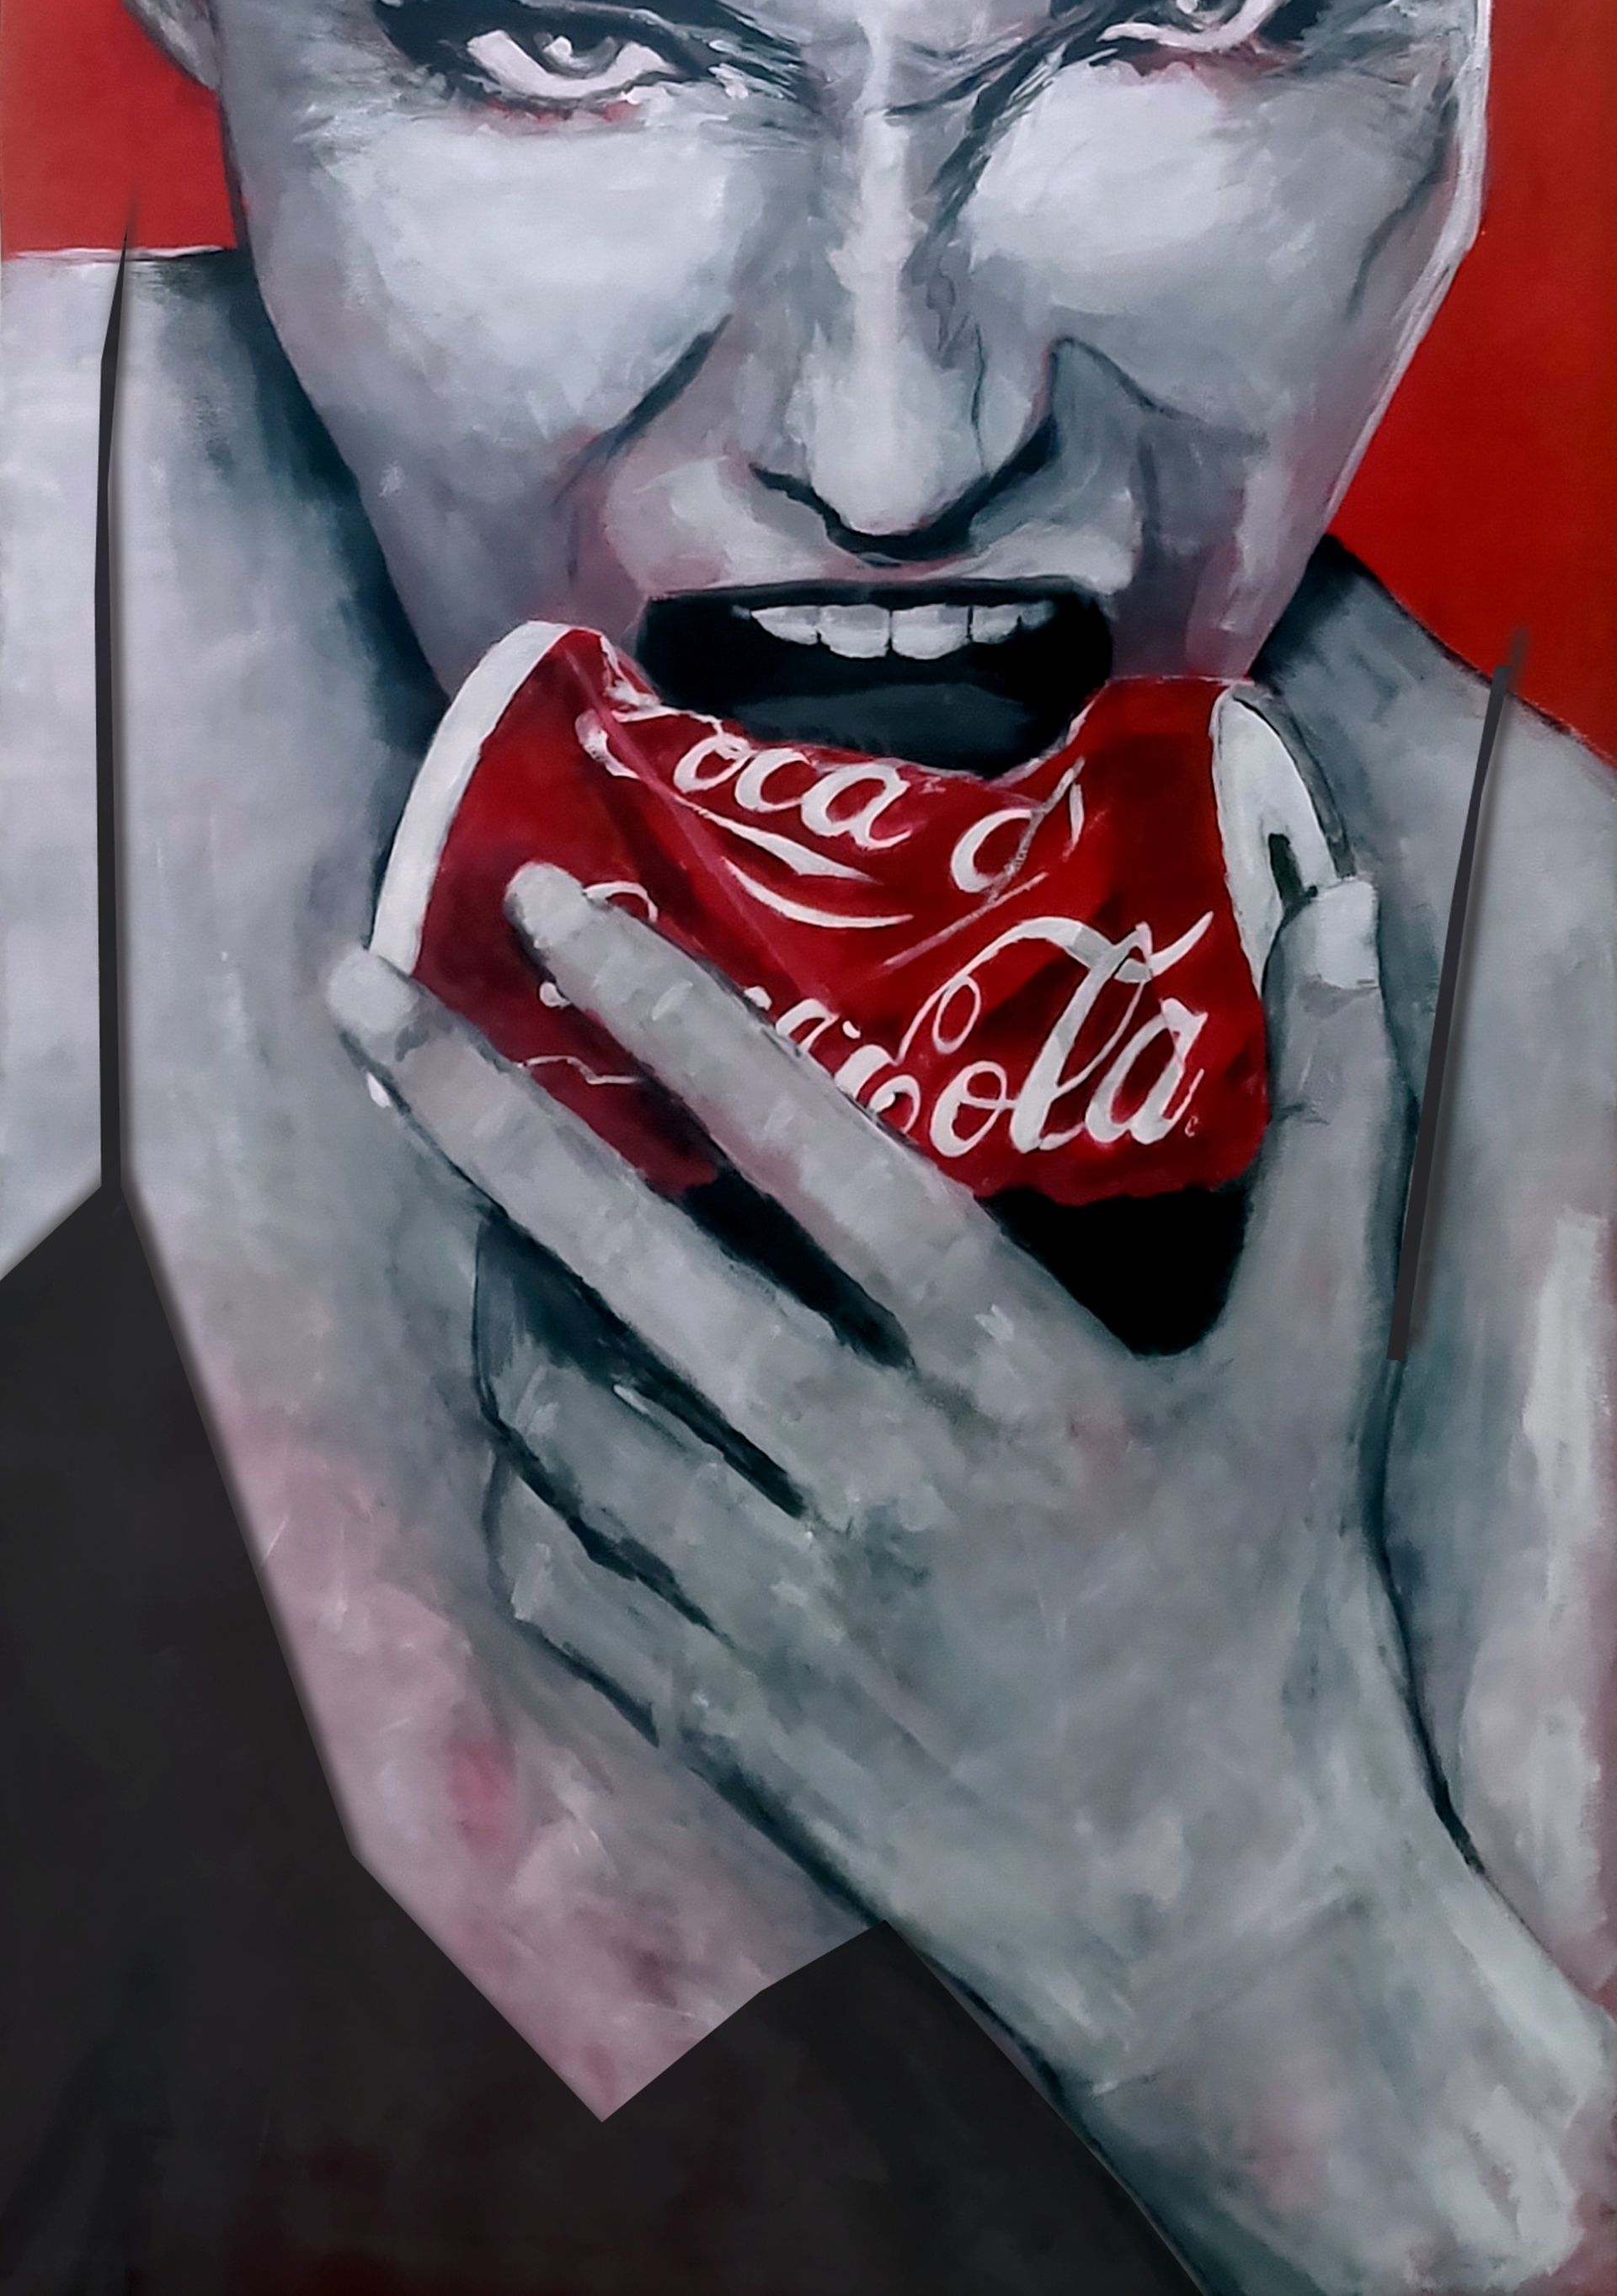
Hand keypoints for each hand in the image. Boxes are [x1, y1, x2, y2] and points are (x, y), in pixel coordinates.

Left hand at [329, 866, 1615, 2295]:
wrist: (1236, 1937)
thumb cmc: (1283, 1627)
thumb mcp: (1318, 1374)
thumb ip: (1335, 1138)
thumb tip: (1345, 909)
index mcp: (1014, 1383)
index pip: (813, 1158)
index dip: (675, 1020)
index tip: (549, 903)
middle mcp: (876, 1488)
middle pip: (624, 1271)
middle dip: (475, 1112)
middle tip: (355, 989)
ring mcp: (788, 1620)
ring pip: (565, 1423)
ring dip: (495, 1294)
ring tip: (472, 1201)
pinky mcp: (738, 1731)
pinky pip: (565, 1582)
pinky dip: (523, 1479)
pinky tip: (528, 1416)